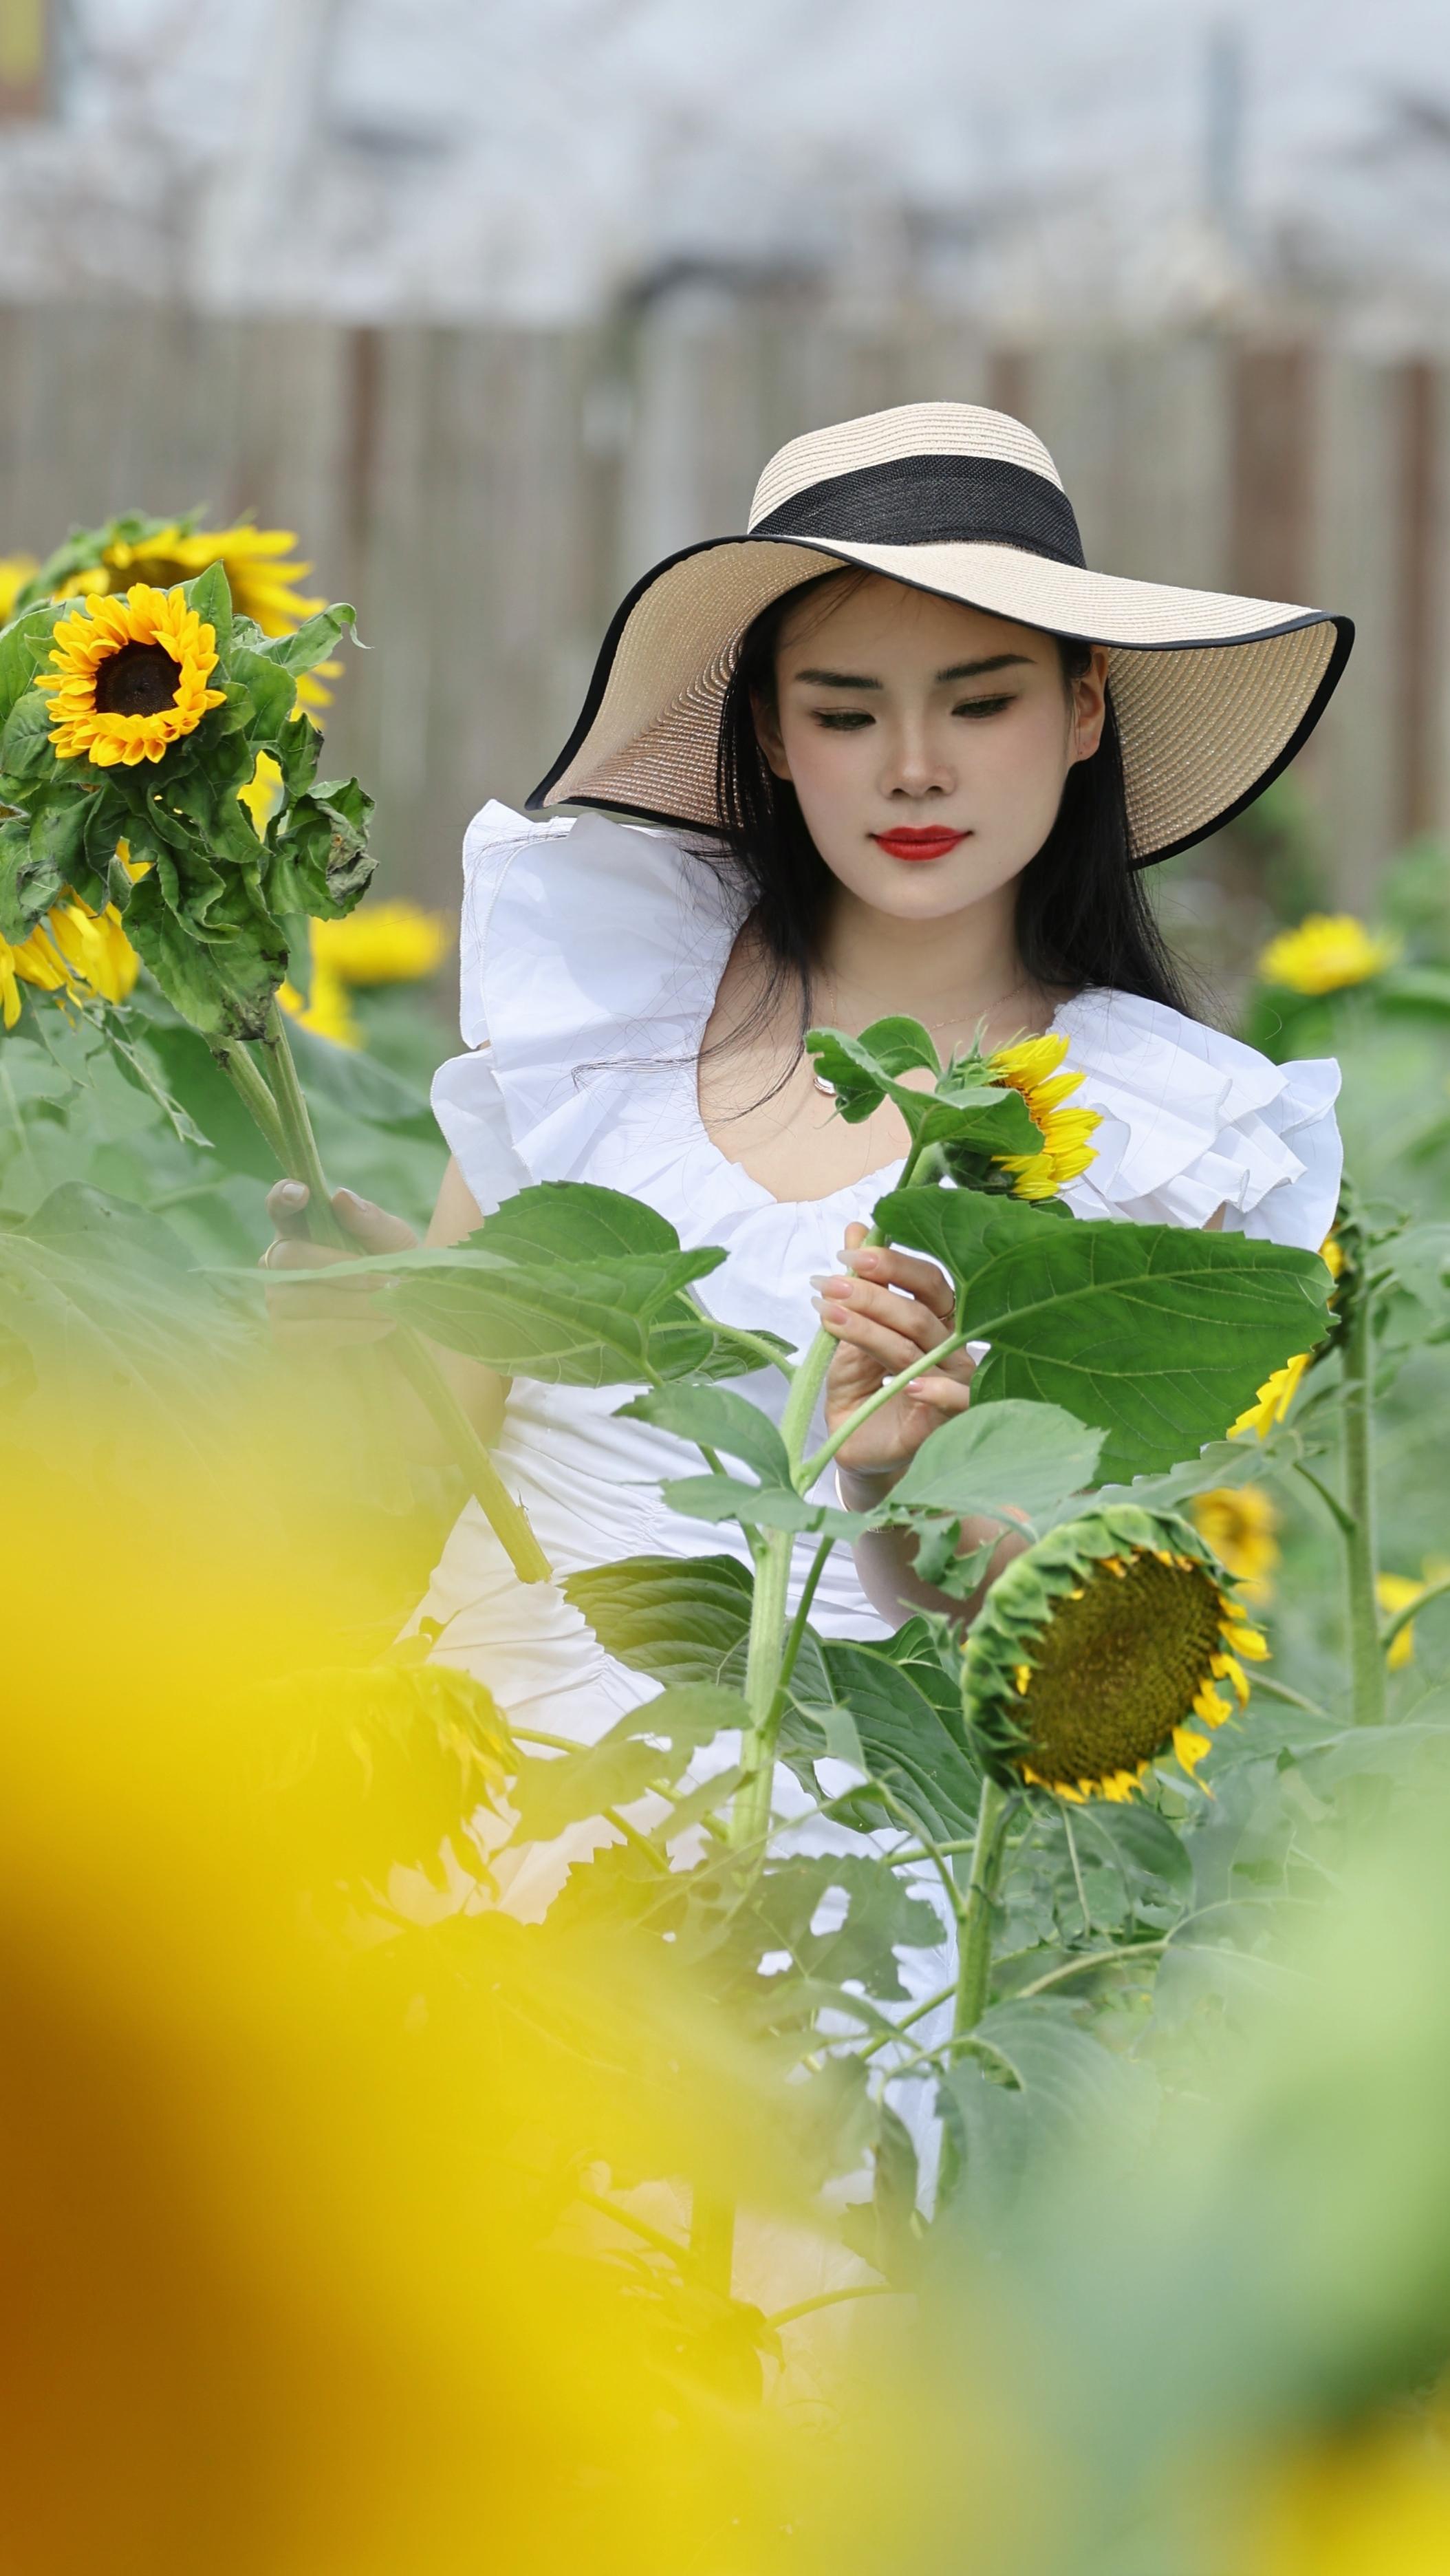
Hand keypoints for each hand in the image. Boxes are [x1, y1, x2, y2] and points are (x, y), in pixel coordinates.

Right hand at [261, 1181, 417, 1351]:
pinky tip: (381, 1326)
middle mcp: (279, 1260)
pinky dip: (353, 1329)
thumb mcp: (393, 1240)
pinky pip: (311, 1331)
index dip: (283, 1196)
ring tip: (391, 1307)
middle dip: (341, 1269)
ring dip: (355, 1304)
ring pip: (302, 1297)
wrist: (401, 1317)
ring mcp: (277, 1298)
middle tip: (387, 1281)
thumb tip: (341, 1197)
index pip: (279, 1205)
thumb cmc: (392, 1268)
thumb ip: (370, 1219)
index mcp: (303, 1227)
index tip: (302, 1192)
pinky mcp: (286, 1334)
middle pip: (289, 1256)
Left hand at [813, 1221, 974, 1481]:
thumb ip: (859, 1285)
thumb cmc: (863, 1390)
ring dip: (871, 1330)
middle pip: (921, 1312)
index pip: (928, 1282)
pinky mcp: (947, 1424)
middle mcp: (951, 1348)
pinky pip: (956, 1402)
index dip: (892, 1264)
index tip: (847, 1255)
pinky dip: (937, 1392)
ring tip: (829, 1315)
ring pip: (918, 1349)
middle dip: (873, 1293)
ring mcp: (952, 1385)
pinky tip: (908, 1384)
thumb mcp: (851, 1333)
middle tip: (829, 1283)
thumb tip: (856, 1228)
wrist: (856, 1449)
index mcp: (935, 1321)